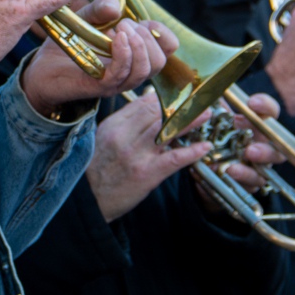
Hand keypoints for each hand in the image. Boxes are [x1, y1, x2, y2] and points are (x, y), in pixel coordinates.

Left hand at [20, 0, 176, 114]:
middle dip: (148, 37)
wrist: (41, 67)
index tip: (145, 21)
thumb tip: (115, 7)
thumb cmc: (68, 43)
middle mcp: (130, 70)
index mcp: (135, 54)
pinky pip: (123, 73)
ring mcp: (117, 81)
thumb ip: (100, 7)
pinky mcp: (101, 86)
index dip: (163, 33)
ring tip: (121, 28)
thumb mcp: (86, 18)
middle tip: (125, 24)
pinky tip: (116, 38)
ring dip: (138, 44)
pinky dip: (124, 53)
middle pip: (160, 61)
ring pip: (146, 69)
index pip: (168, 49)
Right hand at [87, 90, 211, 221]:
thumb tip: (147, 104)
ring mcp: (136, 154)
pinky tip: (204, 147)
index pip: (144, 103)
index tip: (180, 93)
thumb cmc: (96, 170)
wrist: (88, 202)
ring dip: (190, 121)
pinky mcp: (146, 174)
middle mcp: (124, 136)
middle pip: (158, 112)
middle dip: (181, 104)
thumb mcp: (103, 139)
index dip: (166, 96)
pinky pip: (173, 158)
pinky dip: (192, 152)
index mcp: (113, 125)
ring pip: (167, 130)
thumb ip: (124, 122)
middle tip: (199, 99)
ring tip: (206, 114)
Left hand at [217, 93, 285, 194]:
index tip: (252, 102)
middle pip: (277, 148)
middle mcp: (263, 145)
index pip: (270, 112)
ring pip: (265, 171)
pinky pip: (248, 185)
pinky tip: (223, 175)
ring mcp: (258, 166)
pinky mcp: (249, 184)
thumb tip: (204, 89)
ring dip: (249, 171)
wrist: (210, 165)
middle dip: (265, 150)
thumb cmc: (218, 137)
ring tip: (232, 169)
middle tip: (250, 150)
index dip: (265, 106)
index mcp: (256, 125)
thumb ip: (214, 106)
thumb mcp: (215, 120)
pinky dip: (236, 181)